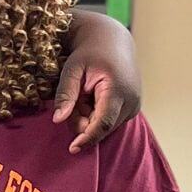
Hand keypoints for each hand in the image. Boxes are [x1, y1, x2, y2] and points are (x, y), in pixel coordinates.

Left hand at [53, 10, 140, 153]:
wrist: (111, 42)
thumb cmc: (89, 54)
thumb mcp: (72, 69)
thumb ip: (65, 94)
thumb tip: (57, 120)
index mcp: (117, 90)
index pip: (102, 123)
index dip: (87, 138)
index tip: (72, 149)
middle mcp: (131, 101)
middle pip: (101, 127)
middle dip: (81, 121)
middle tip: (73, 100)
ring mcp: (134, 106)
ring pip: (104, 126)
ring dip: (87, 117)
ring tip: (83, 94)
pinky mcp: (132, 108)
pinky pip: (108, 121)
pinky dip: (94, 114)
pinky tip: (91, 98)